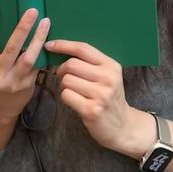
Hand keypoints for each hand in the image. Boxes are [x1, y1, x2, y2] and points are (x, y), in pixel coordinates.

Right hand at [0, 1, 49, 124]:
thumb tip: (3, 22)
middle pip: (12, 48)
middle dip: (23, 28)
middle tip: (32, 11)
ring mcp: (13, 81)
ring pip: (28, 58)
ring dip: (38, 39)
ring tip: (45, 23)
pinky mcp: (27, 86)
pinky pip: (37, 66)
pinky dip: (44, 54)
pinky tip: (52, 42)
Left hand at [48, 39, 142, 153]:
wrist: (123, 126)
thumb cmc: (110, 98)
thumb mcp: (108, 76)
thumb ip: (91, 63)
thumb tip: (61, 50)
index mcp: (111, 65)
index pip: (83, 49)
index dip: (63, 45)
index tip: (50, 45)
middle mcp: (108, 78)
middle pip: (71, 64)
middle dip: (62, 70)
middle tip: (64, 77)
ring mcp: (101, 94)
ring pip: (67, 80)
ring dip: (63, 86)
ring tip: (73, 91)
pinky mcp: (92, 110)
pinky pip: (66, 95)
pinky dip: (65, 97)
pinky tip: (74, 101)